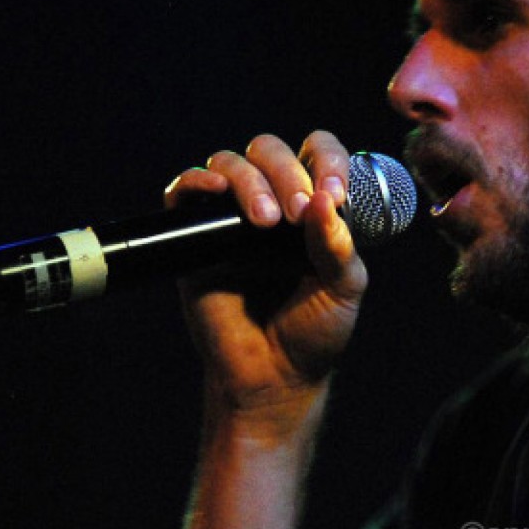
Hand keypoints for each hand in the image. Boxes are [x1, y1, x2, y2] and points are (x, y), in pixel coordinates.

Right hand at [164, 131, 366, 431]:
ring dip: (249, 181)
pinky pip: (186, 192)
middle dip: (285, 173)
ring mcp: (230, 216)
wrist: (272, 378)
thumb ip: (337, 246)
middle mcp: (272, 201)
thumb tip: (325, 199)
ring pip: (229, 164)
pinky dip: (197, 182)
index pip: (317, 153)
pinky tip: (214, 191)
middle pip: (269, 151)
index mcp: (313, 205)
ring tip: (264, 221)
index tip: (334, 194)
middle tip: (295, 215)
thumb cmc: (313, 332)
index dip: (327, 161)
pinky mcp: (196, 237)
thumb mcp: (343, 288)